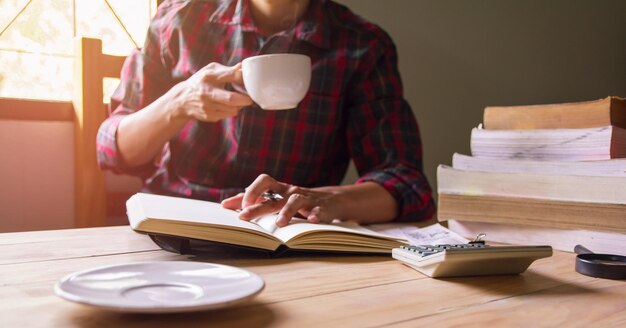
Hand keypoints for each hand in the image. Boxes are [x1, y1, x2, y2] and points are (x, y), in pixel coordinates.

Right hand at [169, 62, 252, 121]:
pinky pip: (228, 114)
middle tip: (250, 98)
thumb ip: (227, 70)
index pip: (229, 76)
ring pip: (233, 109)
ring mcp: (207, 106)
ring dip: (240, 105)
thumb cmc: (200, 82)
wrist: (181, 100)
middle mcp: (206, 92)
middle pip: (231, 98)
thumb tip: (242, 67)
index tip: (249, 79)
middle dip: (245, 99)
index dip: (242, 77)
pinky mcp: (209, 116)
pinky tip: (228, 105)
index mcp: (207, 76)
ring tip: (240, 100)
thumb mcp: (209, 71)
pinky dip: (233, 110)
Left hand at [221, 174, 343, 226]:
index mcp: (279, 189)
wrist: (331, 200)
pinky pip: (319, 211)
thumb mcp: (276, 198)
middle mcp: (291, 192)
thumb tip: (225, 204)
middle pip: (272, 197)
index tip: (234, 207)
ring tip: (280, 223)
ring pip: (295, 201)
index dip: (249, 193)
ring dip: (287, 211)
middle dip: (257, 206)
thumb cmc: (297, 200)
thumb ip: (253, 201)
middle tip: (244, 216)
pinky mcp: (322, 209)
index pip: (262, 183)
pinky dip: (316, 215)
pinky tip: (312, 220)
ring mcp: (307, 200)